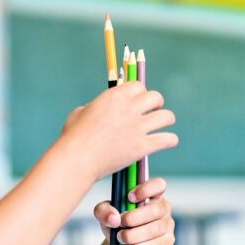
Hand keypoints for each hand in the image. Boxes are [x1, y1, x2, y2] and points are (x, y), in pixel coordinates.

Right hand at [60, 82, 177, 179]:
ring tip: (162, 127)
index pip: (138, 86)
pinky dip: (170, 140)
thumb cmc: (73, 137)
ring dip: (166, 120)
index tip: (138, 102)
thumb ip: (96, 107)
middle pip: (156, 97)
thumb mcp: (81, 112)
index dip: (140, 93)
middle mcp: (129, 108)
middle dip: (156, 104)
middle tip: (151, 114)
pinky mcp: (142, 147)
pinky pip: (167, 139)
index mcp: (114, 96)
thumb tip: (99, 109)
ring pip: (167, 117)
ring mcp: (137, 128)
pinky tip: (167, 142)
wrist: (77, 159)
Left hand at [93, 177, 174, 244]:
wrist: (120, 244)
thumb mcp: (105, 214)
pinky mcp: (167, 241)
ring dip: (135, 235)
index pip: (158, 184)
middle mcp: (163, 207)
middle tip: (120, 225)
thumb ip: (103, 211)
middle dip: (135, 218)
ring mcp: (168, 225)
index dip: (146, 189)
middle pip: (156, 209)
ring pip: (156, 229)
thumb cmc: (117, 223)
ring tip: (121, 239)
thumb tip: (114, 218)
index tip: (129, 197)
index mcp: (151, 194)